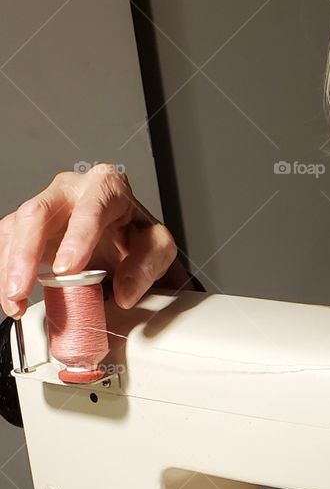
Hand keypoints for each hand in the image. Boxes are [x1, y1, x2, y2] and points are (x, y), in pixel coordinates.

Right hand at [0, 164, 187, 318]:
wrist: (125, 237)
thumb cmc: (136, 235)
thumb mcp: (157, 248)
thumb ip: (147, 267)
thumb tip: (125, 292)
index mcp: (106, 186)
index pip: (90, 207)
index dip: (76, 238)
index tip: (66, 269)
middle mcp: (70, 190)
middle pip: (38, 213)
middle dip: (26, 254)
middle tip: (23, 289)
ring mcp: (46, 206)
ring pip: (16, 228)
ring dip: (10, 267)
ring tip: (14, 301)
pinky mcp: (29, 226)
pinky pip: (7, 242)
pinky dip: (6, 271)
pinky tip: (11, 297)